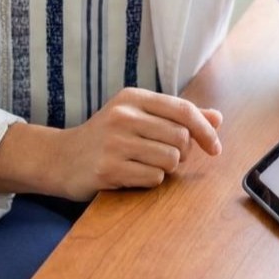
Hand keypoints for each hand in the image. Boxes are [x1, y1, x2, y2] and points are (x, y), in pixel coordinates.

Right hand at [54, 88, 221, 200]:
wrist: (61, 158)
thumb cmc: (107, 136)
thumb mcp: (138, 116)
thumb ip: (178, 116)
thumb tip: (217, 118)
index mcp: (132, 97)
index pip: (183, 110)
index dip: (205, 130)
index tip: (215, 148)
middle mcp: (123, 116)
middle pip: (181, 138)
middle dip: (182, 153)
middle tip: (166, 155)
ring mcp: (114, 142)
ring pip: (170, 159)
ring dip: (166, 168)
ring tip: (146, 164)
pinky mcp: (108, 169)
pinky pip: (153, 178)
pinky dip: (150, 180)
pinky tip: (132, 174)